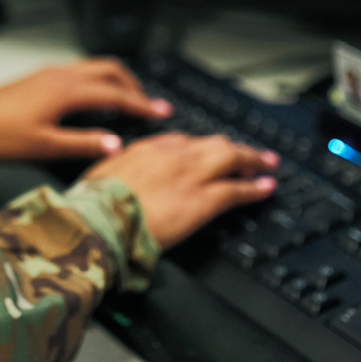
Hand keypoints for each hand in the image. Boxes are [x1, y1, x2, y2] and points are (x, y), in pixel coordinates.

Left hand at [0, 58, 173, 160]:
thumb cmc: (0, 134)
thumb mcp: (45, 145)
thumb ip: (83, 144)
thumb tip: (116, 145)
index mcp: (66, 91)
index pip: (115, 94)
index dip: (141, 104)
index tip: (160, 112)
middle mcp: (61, 76)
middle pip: (110, 71)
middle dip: (135, 86)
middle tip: (150, 105)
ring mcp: (52, 73)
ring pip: (96, 66)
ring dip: (118, 80)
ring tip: (130, 98)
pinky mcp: (43, 76)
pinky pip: (82, 70)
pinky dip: (100, 79)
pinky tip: (98, 96)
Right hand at [82, 132, 277, 247]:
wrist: (101, 220)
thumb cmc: (94, 204)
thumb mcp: (100, 175)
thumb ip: (117, 170)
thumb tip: (115, 176)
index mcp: (146, 148)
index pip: (181, 141)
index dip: (198, 148)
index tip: (205, 153)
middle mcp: (173, 155)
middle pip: (212, 144)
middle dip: (232, 148)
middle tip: (247, 154)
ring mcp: (191, 175)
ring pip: (231, 159)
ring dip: (252, 160)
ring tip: (266, 163)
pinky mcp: (203, 200)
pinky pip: (237, 190)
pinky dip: (255, 188)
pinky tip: (266, 188)